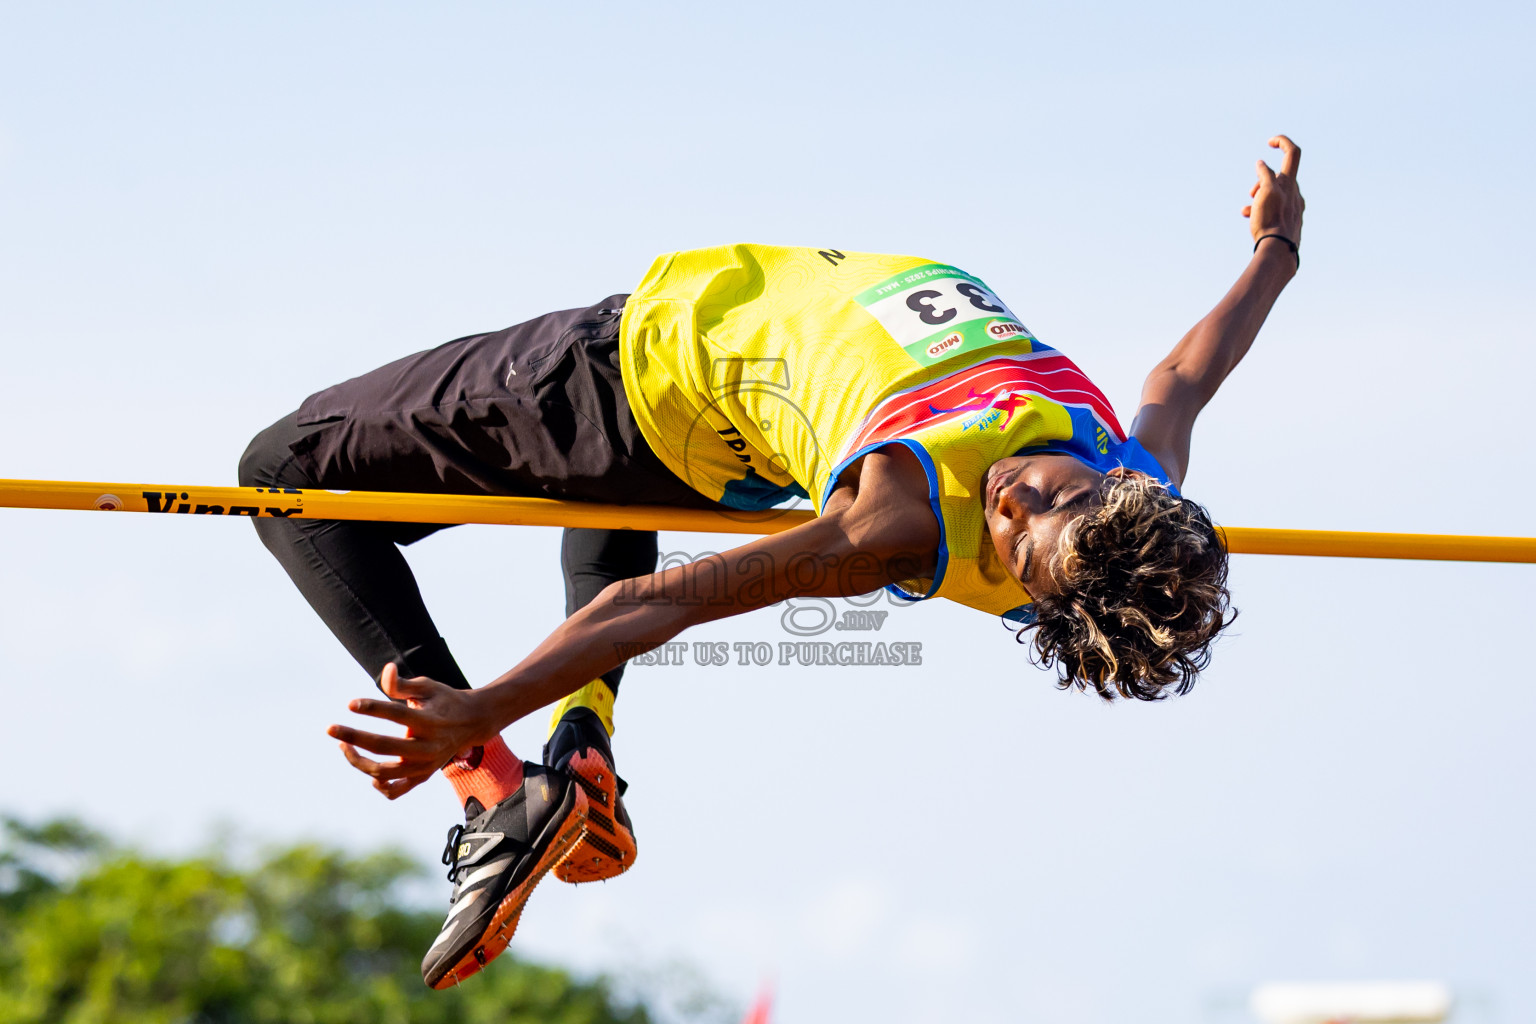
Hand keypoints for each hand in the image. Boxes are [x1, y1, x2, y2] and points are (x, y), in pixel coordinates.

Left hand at [326, 663, 494, 799]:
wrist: (472, 723)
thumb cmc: (444, 700)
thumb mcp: (427, 687)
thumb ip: (403, 684)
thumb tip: (384, 672)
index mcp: (430, 721)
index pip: (396, 715)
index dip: (371, 708)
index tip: (350, 704)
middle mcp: (428, 747)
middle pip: (384, 748)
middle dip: (353, 737)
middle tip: (330, 729)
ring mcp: (425, 766)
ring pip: (384, 773)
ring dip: (358, 761)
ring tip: (343, 746)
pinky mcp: (423, 777)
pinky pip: (395, 791)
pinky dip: (379, 785)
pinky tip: (367, 770)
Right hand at [1243, 135, 1304, 248]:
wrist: (1279, 250)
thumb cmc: (1270, 220)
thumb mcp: (1265, 192)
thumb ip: (1264, 175)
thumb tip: (1261, 163)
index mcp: (1290, 183)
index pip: (1292, 152)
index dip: (1282, 142)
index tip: (1270, 142)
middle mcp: (1295, 194)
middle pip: (1278, 177)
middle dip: (1261, 180)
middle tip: (1251, 192)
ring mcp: (1293, 208)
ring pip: (1274, 195)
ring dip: (1259, 197)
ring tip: (1248, 208)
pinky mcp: (1290, 222)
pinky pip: (1275, 210)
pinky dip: (1262, 210)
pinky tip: (1250, 218)